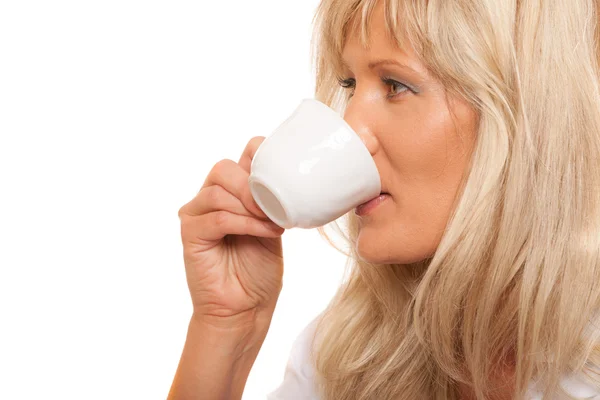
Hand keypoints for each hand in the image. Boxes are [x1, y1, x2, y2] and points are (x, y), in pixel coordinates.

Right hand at [177, 136, 284, 329]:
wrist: (245, 309)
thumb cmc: (258, 270)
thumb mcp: (272, 227)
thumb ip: (270, 201)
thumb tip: (286, 178)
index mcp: (231, 191)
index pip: (240, 155)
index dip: (260, 157)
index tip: (284, 175)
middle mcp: (209, 198)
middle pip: (223, 169)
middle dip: (253, 185)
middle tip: (275, 208)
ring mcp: (196, 216)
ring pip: (218, 192)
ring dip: (250, 207)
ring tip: (272, 225)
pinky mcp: (190, 236)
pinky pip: (217, 218)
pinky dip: (245, 224)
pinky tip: (266, 233)